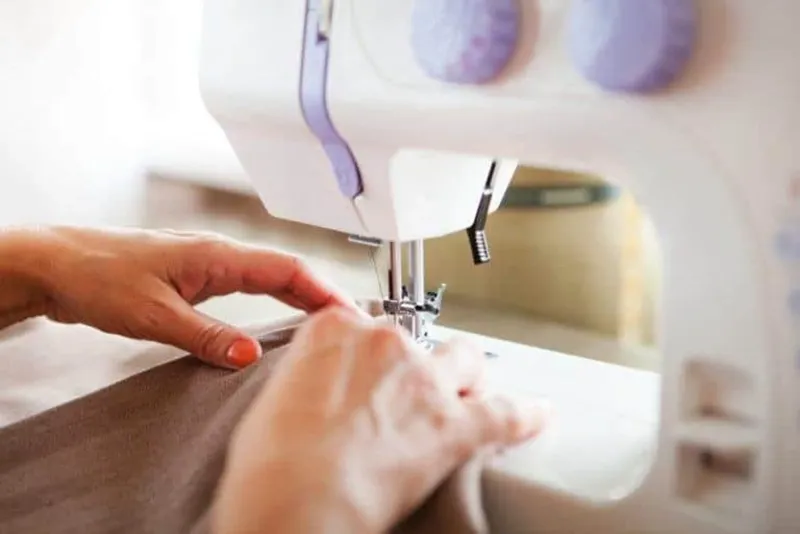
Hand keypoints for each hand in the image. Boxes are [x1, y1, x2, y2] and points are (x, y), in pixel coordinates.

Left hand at [2, 226, 355, 368]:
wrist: (56, 265)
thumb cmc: (96, 277)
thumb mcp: (153, 315)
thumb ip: (205, 336)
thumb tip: (249, 354)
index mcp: (216, 255)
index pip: (287, 269)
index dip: (323, 291)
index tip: (350, 313)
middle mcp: (217, 255)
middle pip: (285, 271)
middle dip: (321, 295)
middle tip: (350, 324)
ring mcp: (207, 264)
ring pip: (268, 277)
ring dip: (300, 296)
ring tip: (325, 323)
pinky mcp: (194, 278)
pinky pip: (247, 286)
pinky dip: (273, 300)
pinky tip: (276, 319)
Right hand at [212, 307, 547, 532]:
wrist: (295, 499)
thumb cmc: (271, 464)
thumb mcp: (272, 402)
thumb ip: (307, 382)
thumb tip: (319, 398)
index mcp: (335, 329)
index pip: (366, 323)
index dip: (373, 354)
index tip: (372, 370)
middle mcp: (384, 343)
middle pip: (418, 341)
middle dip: (419, 366)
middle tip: (410, 396)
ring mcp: (424, 380)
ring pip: (465, 362)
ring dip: (467, 379)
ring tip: (466, 397)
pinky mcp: (453, 424)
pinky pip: (505, 412)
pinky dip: (525, 415)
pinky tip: (537, 415)